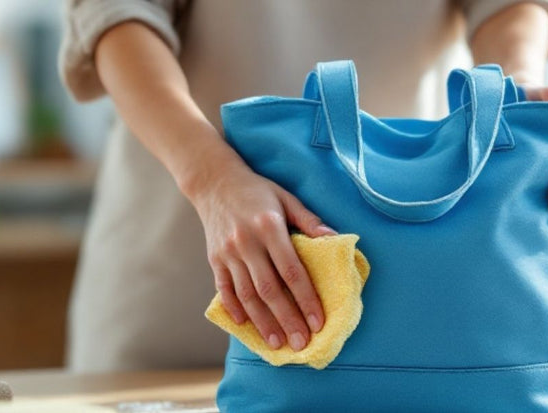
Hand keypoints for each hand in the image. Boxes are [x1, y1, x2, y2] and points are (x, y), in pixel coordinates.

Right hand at [187, 161, 335, 350]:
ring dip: (262, 322)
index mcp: (269, 226)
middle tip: (301, 343)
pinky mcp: (214, 259)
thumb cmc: (257, 191)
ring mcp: (228, 253)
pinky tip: (245, 325)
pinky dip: (234, 308)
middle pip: (270, 290)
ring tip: (277, 343)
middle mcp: (247, 242)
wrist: (214, 181)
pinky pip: (223, 289)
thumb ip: (309, 220)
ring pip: (247, 295)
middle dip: (288, 319)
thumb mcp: (286, 198)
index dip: (306, 299)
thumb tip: (334, 238)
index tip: (318, 322)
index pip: (292, 271)